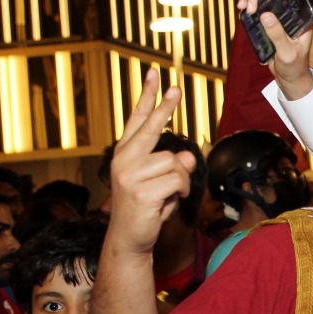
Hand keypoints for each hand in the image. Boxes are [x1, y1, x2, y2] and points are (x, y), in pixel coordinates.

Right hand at [107, 69, 193, 255]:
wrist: (130, 238)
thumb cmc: (146, 209)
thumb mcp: (162, 183)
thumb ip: (172, 165)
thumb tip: (188, 155)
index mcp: (125, 154)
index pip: (137, 120)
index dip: (147, 98)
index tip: (154, 75)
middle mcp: (124, 159)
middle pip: (152, 127)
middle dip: (165, 107)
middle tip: (176, 87)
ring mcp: (129, 174)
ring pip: (176, 162)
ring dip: (181, 180)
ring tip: (168, 194)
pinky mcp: (141, 190)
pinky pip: (178, 180)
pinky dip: (181, 192)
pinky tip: (168, 201)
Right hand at [237, 0, 312, 99]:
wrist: (286, 75)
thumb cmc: (292, 65)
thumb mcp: (287, 54)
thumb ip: (278, 36)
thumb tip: (267, 14)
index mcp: (308, 15)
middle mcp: (297, 6)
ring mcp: (283, 6)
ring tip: (247, 8)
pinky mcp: (270, 11)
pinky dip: (249, 0)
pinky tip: (243, 9)